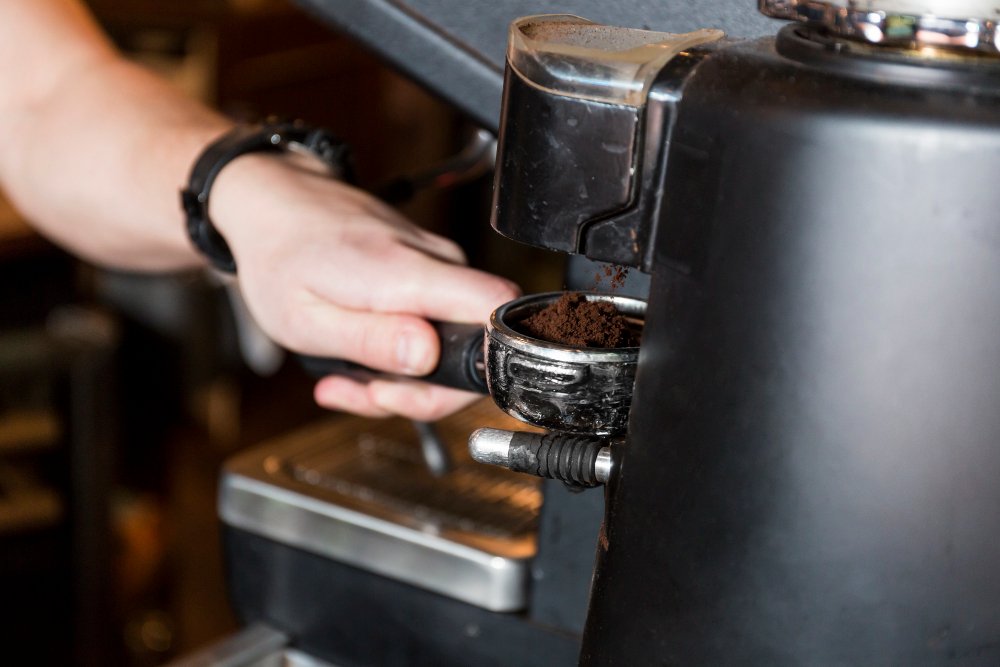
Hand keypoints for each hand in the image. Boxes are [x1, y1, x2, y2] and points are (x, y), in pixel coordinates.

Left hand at [211, 153, 519, 420]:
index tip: (420, 387)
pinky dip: (403, 356)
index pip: (496, 309)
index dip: (480, 366)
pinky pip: (440, 329)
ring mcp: (441, 265)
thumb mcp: (305, 320)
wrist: (278, 206)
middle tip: (367, 394)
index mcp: (406, 272)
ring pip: (456, 344)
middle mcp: (438, 263)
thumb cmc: (282, 259)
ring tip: (350, 377)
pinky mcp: (435, 273)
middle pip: (479, 345)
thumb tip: (427, 357)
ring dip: (407, 379)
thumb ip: (370, 340)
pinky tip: (361, 356)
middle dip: (426, 391)